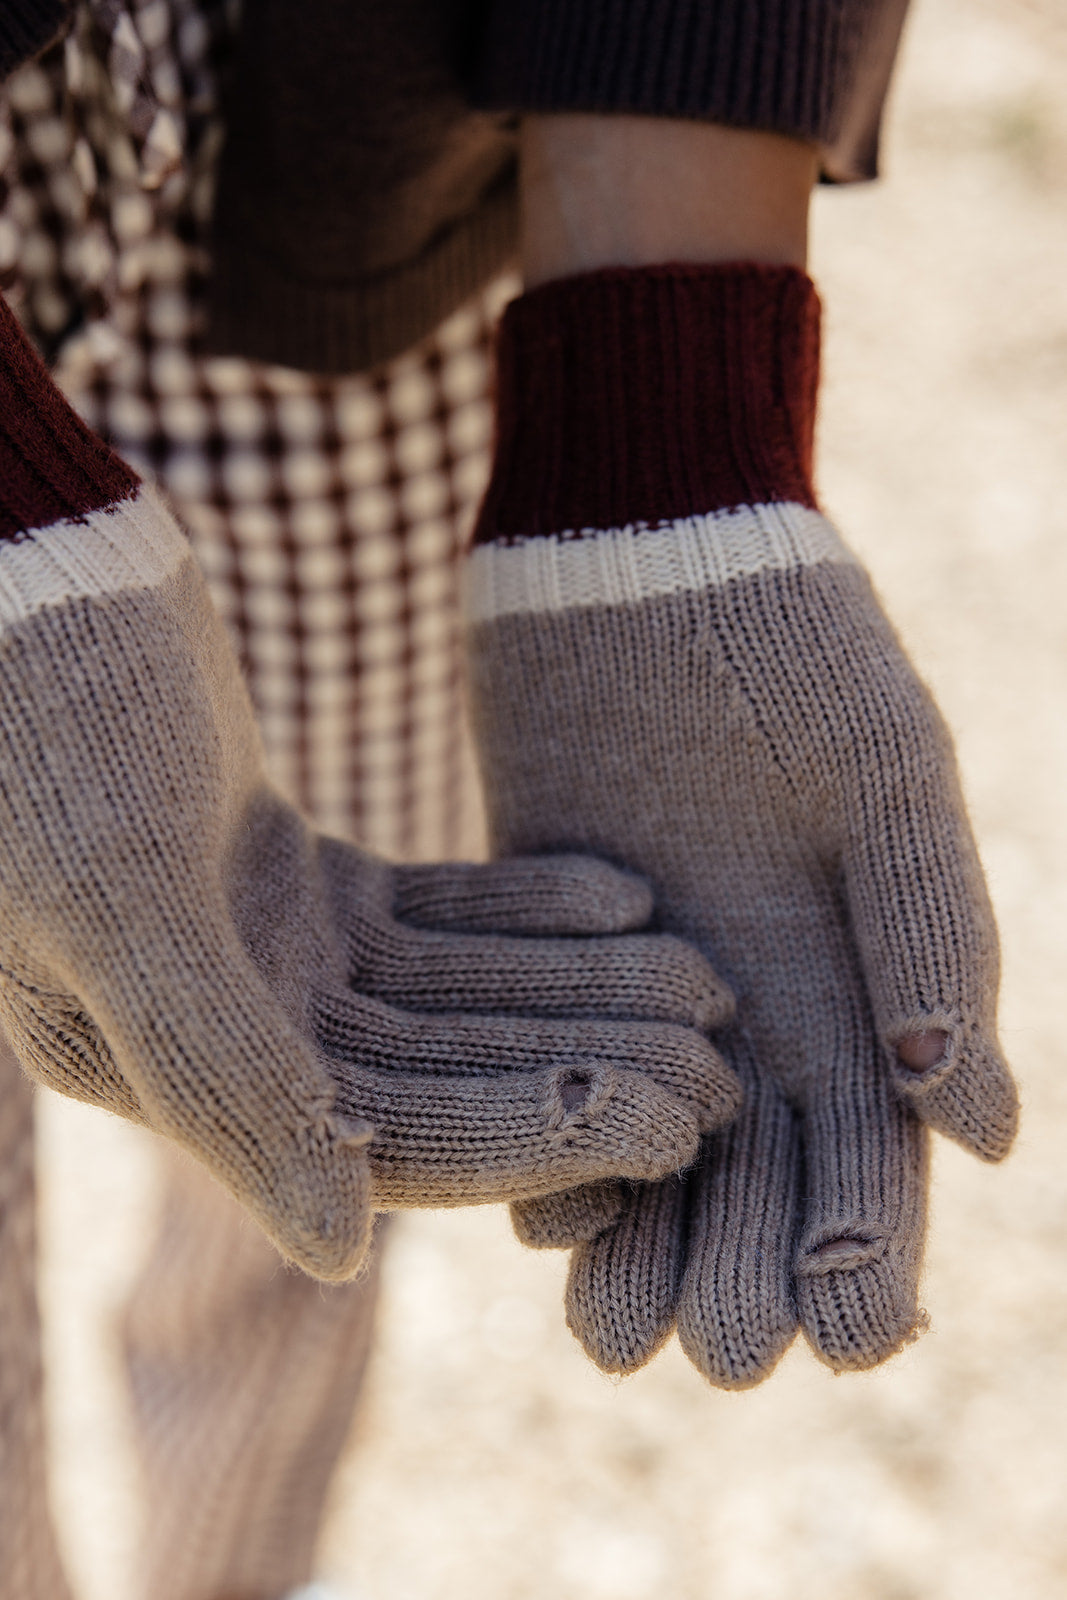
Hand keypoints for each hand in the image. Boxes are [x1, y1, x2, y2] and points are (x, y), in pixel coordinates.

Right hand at [0, 294, 741, 1281]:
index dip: (530, 1134)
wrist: (20, 560)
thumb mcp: (124, 899)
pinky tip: (624, 897)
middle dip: (578, 1066)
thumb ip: (219, 1075)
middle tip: (722, 1065)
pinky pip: (435, 910)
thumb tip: (335, 1255)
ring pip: (451, 991)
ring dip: (573, 984)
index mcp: (156, 1065)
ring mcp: (264, 947)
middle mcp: (220, 1024)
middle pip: (437, 1071)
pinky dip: (526, 902)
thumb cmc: (40, 719)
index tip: (669, 1121)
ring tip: (701, 974)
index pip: (378, 1134)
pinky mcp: (299, 872)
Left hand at [465, 263, 1017, 1378]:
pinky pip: (553, 1072)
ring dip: (642, 1241)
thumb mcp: (884, 777)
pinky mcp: (548, 950)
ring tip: (612, 1332)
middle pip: (767, 1180)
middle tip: (718, 1359)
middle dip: (751, 1270)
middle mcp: (762, 1004)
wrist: (636, 552)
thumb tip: (986, 1132)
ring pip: (654, 1151)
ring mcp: (653, 985)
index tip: (851, 1333)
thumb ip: (939, 936)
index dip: (876, 1247)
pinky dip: (549, 1141)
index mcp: (867, 981)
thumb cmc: (784, 645)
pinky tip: (533, 1208)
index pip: (885, 1153)